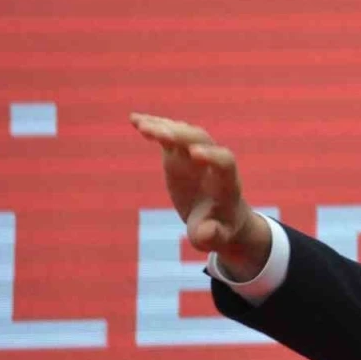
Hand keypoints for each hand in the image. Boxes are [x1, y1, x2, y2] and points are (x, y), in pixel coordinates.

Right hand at [129, 113, 270, 279]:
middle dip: (183, 135)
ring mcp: (195, 156)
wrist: (220, 219)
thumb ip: (212, 236)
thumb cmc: (219, 231)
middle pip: (202, 140)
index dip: (212, 156)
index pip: (225, 162)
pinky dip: (154, 126)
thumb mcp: (216, 240)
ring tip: (141, 126)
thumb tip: (206, 232)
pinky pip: (169, 135)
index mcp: (226, 184)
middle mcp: (212, 164)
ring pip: (184, 133)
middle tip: (160, 134)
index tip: (195, 154)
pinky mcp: (179, 155)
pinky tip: (134, 120)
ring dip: (165, 127)